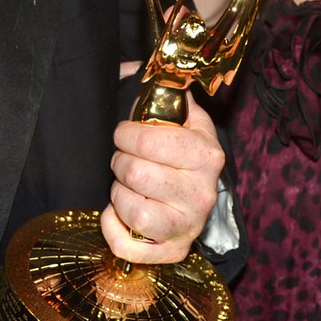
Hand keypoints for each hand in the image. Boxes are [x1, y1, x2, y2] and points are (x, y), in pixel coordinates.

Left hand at [101, 92, 223, 262]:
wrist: (197, 192)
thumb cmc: (181, 151)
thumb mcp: (183, 118)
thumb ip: (167, 93)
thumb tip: (148, 69)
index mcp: (206, 155)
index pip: (148, 142)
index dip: (124, 134)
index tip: (124, 134)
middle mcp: (202, 193)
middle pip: (135, 174)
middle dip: (119, 163)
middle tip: (125, 161)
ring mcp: (189, 226)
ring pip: (135, 213)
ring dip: (118, 195)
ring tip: (126, 187)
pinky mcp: (173, 251)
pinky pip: (129, 247)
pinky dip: (113, 230)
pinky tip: (116, 214)